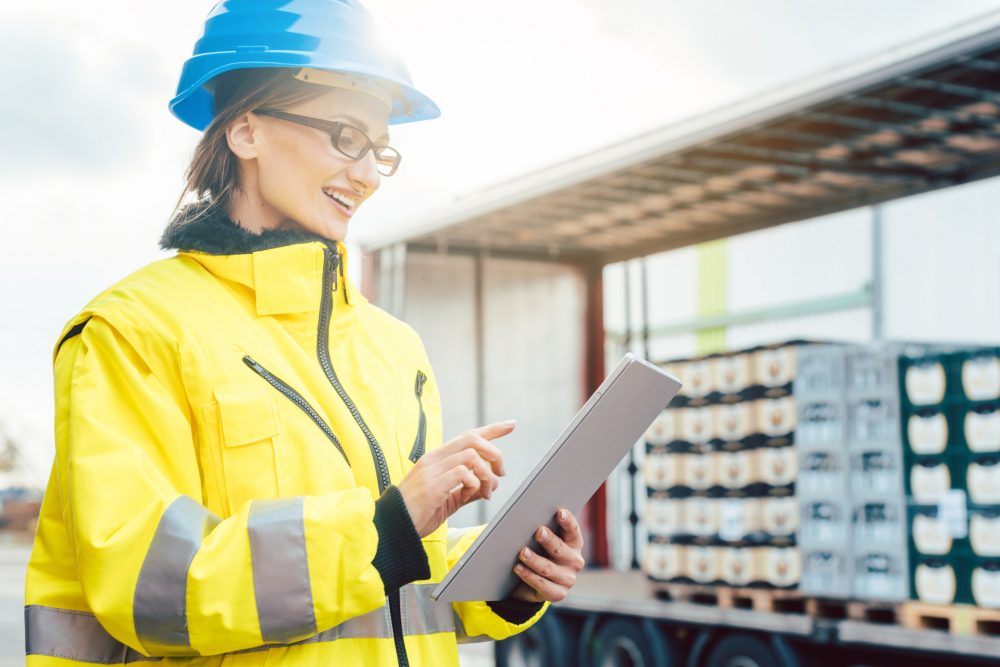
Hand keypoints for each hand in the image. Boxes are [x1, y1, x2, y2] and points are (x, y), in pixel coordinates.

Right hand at [397, 421, 513, 536]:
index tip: (510, 424)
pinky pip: (462, 474)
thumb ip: (467, 491)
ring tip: (485, 493)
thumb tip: (490, 486)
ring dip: (486, 475)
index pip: (467, 435)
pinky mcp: (432, 486)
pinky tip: (470, 496)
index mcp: (436, 459)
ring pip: (471, 456)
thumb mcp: (448, 501)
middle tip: (500, 473)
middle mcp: (433, 460)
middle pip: (472, 439)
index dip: (491, 429)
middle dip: (494, 453)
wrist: (393, 529)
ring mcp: (431, 471)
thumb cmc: (417, 514)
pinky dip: (474, 485)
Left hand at [511, 509, 584, 602]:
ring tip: (522, 552)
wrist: (532, 583)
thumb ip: (542, 530)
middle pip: (560, 549)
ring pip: (548, 568)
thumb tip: (528, 516)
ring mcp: (568, 579)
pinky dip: (528, 575)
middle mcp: (575, 561)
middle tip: (538, 531)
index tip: (559, 512)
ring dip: (534, 560)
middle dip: (549, 540)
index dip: (567, 521)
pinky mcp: (558, 593)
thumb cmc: (538, 553)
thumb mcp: (542, 542)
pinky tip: (518, 567)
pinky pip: (541, 584)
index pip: (573, 530)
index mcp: (574, 544)